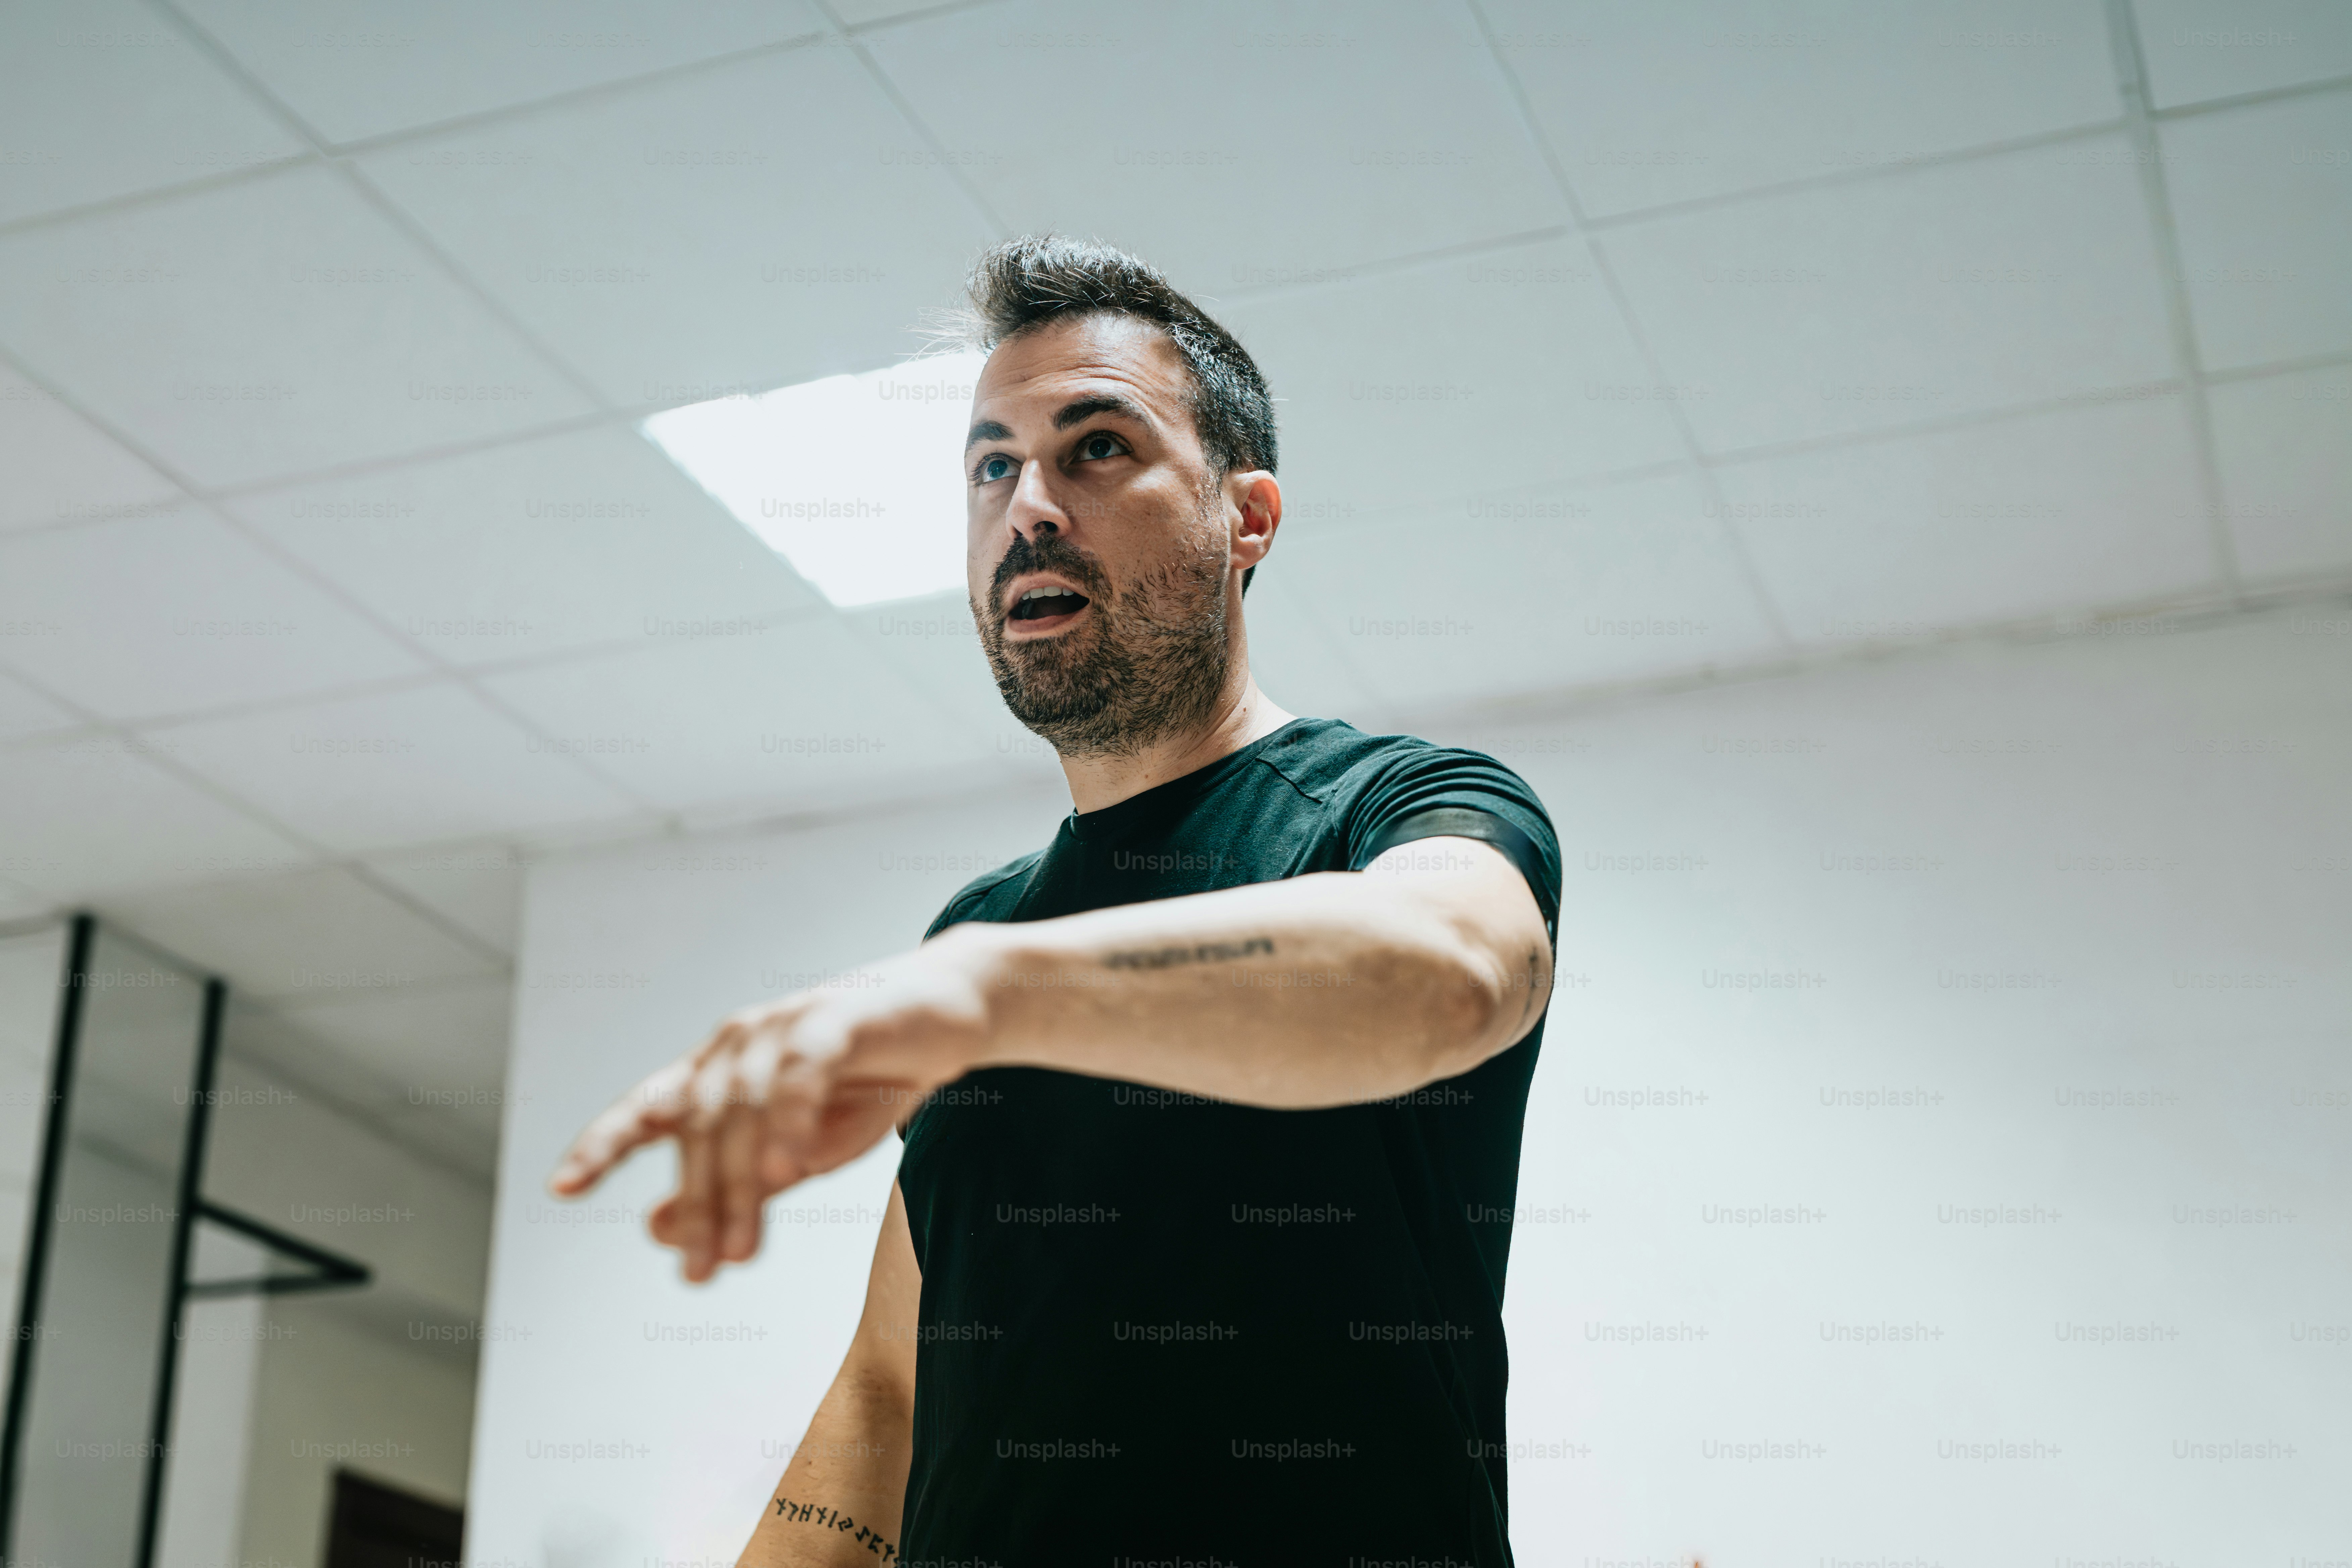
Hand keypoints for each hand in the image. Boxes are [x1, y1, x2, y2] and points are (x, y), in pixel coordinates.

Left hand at [547, 930, 996, 1281]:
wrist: (948, 1018)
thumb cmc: (867, 1082)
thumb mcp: (794, 1152)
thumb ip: (731, 1187)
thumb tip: (654, 1228)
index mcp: (718, 1074)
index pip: (646, 1109)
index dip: (601, 1146)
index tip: (562, 1190)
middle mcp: (737, 1044)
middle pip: (698, 1128)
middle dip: (698, 1206)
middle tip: (701, 1271)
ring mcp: (782, 1025)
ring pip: (743, 1108)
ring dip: (740, 1183)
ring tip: (743, 1247)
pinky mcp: (835, 1017)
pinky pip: (800, 1070)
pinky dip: (789, 1117)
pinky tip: (789, 1164)